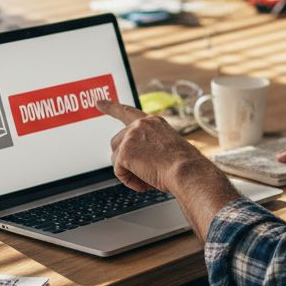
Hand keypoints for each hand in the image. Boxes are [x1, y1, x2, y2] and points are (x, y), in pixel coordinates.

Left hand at [97, 99, 218, 192]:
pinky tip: (145, 182)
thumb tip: (136, 161)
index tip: (98, 102)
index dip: (111, 107)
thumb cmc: (184, 165)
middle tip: (144, 173)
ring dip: (130, 171)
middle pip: (117, 142)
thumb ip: (149, 147)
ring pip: (116, 158)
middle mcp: (139, 125)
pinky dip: (130, 181)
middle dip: (124, 159)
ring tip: (150, 177)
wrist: (187, 170)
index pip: (127, 112)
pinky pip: (119, 172)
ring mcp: (130, 137)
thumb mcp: (167, 148)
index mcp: (152, 122)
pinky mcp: (124, 152)